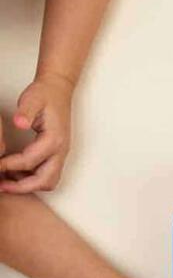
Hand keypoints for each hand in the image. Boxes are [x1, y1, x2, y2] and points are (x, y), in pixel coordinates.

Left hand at [0, 74, 73, 192]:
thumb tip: (19, 123)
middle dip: (22, 186)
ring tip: (7, 181)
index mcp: (54, 139)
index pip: (29, 161)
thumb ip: (25, 111)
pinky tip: (15, 172)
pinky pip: (48, 175)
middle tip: (1, 186)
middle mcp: (61, 151)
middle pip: (44, 180)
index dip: (8, 166)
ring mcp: (61, 154)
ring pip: (48, 181)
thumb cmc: (45, 95)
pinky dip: (32, 179)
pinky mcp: (57, 155)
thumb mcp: (32, 99)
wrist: (58, 91)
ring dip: (29, 185)